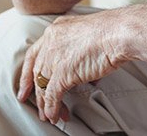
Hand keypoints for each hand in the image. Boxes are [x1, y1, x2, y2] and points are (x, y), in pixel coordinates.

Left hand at [17, 10, 129, 124]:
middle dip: (35, 92)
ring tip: (49, 116)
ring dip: (44, 104)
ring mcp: (55, 56)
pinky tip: (56, 115)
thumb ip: (77, 49)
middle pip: (36, 71)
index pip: (34, 53)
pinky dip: (53, 108)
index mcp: (57, 29)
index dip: (27, 72)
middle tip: (36, 106)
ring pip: (42, 85)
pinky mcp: (62, 72)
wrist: (120, 33)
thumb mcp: (87, 35)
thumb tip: (79, 67)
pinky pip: (52, 95)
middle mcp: (51, 41)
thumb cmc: (113, 32)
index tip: (26, 86)